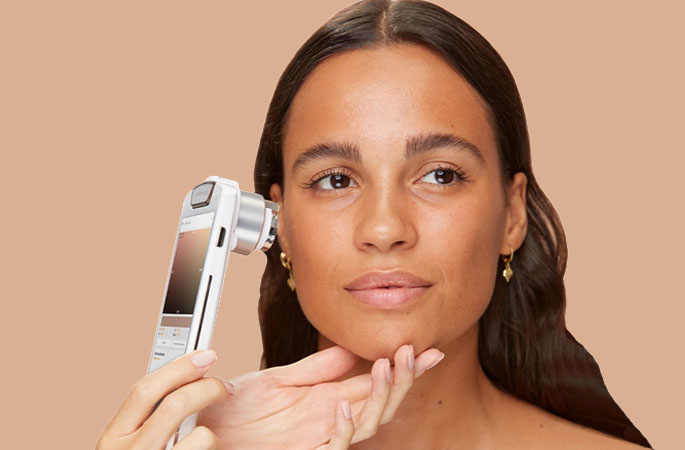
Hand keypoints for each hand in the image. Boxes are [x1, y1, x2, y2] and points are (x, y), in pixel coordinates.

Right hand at [96, 349, 231, 449]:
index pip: (145, 389)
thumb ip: (146, 416)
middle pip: (177, 405)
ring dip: (211, 433)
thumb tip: (185, 377)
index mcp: (113, 438)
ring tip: (207, 440)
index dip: (179, 367)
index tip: (206, 355)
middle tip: (225, 388)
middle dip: (208, 388)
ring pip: (201, 436)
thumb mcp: (127, 444)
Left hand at [197, 344, 444, 448]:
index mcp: (327, 399)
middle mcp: (330, 420)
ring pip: (367, 425)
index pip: (373, 382)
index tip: (425, 348)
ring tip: (386, 366)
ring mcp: (320, 439)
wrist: (206, 433)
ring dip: (380, 397)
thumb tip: (349, 349)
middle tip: (413, 353)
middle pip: (380, 404)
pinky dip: (343, 429)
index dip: (401, 368)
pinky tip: (344, 404)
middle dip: (402, 380)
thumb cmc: (236, 413)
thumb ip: (313, 368)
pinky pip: (334, 447)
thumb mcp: (275, 380)